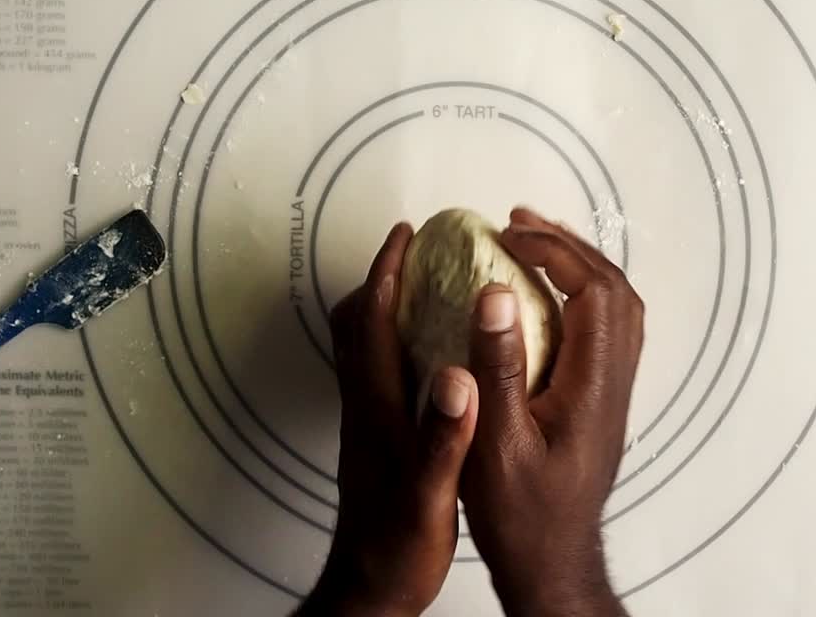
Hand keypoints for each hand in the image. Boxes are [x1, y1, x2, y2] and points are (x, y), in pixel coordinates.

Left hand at [296, 223, 479, 616]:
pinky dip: (394, 339)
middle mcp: (364, 404)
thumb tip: (457, 377)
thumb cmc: (399, 545)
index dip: (389, 271)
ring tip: (422, 285)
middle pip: (358, 323)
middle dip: (382, 276)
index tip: (407, 234)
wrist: (370, 584)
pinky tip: (430, 349)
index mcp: (378, 409)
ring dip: (384, 304)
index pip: (376, 323)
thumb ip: (445, 437)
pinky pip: (375, 367)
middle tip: (415, 250)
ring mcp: (365, 418)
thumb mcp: (432, 495)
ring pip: (362, 344)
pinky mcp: (372, 435)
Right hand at [458, 208, 643, 616]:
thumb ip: (499, 366)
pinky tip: (540, 295)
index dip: (554, 252)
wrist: (552, 561)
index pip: (593, 292)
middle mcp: (613, 382)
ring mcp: (610, 391)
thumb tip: (498, 294)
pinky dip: (576, 294)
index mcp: (593, 386)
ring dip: (577, 266)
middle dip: (568, 246)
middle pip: (613, 290)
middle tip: (519, 222)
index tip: (508, 235)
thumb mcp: (496, 441)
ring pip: (614, 307)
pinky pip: (601, 328)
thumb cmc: (521, 514)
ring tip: (532, 242)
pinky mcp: (598, 401)